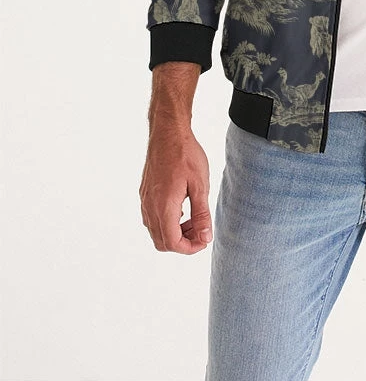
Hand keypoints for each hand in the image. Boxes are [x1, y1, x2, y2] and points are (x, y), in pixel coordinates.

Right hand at [140, 125, 212, 254]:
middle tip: (201, 231)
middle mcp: (150, 207)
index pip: (172, 242)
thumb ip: (201, 214)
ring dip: (174, 233)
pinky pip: (152, 218)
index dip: (189, 248)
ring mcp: (145, 200)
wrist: (168, 133)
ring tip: (194, 220)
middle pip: (161, 241)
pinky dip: (167, 222)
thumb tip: (205, 237)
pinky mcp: (145, 193)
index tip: (204, 240)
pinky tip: (182, 209)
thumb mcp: (200, 184)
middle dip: (182, 242)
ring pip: (155, 231)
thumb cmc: (185, 155)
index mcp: (164, 206)